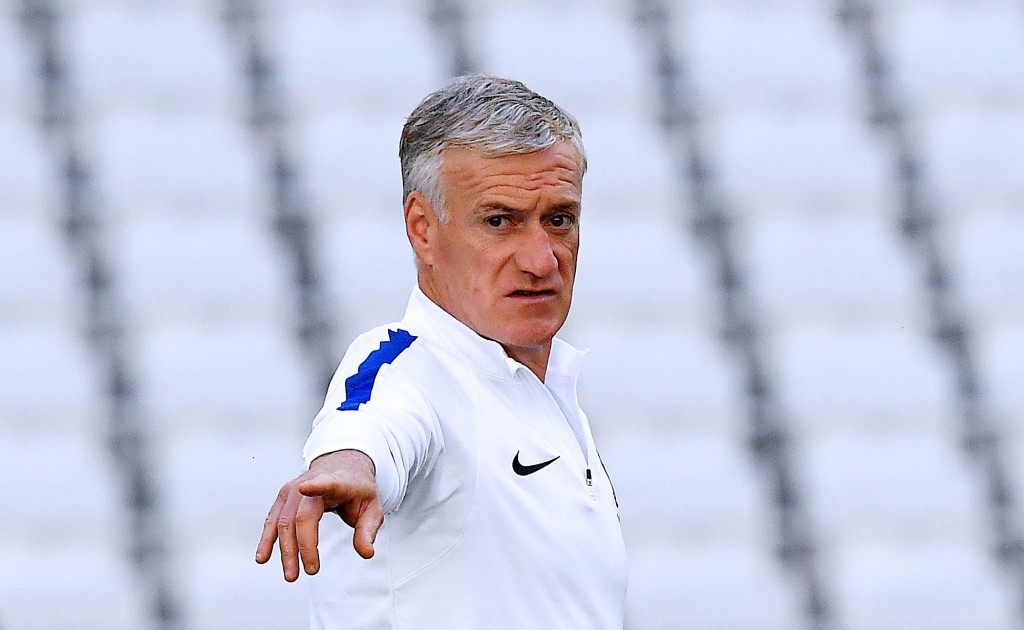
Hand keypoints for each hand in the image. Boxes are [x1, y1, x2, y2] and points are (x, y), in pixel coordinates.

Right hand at [255, 449, 384, 581]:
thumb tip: (366, 552)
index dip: (316, 485)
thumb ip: (368, 530)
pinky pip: (272, 520)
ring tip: (291, 574)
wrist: (341, 467)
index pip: (326, 482)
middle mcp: (310, 482)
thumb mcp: (373, 507)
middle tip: (312, 570)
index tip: (305, 487)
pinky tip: (263, 556)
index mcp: (336, 482)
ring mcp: (293, 490)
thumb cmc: (356, 489)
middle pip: (301, 516)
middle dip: (303, 546)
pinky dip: (267, 539)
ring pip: (283, 522)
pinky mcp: (283, 498)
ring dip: (285, 550)